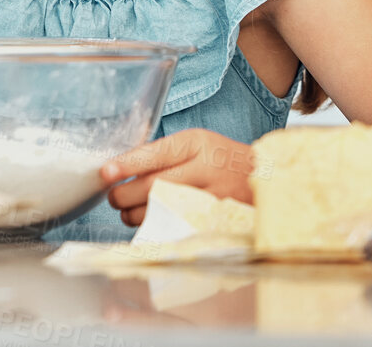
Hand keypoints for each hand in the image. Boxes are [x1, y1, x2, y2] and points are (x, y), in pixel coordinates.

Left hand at [99, 128, 255, 226]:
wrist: (266, 178)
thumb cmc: (220, 159)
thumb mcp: (196, 143)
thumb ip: (163, 153)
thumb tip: (120, 168)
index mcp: (195, 144)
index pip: (155, 154)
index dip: (127, 165)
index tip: (105, 173)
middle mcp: (205, 170)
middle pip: (155, 185)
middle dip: (125, 194)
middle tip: (114, 197)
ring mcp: (213, 199)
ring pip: (162, 210)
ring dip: (136, 214)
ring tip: (127, 211)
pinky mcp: (216, 222)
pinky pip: (177, 228)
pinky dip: (156, 228)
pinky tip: (148, 223)